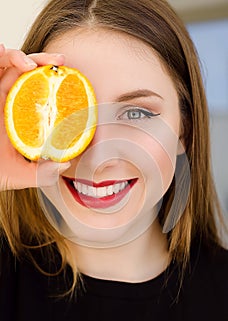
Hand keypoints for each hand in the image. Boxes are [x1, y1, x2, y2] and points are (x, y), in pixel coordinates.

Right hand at [0, 44, 70, 190]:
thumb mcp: (21, 175)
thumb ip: (42, 173)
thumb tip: (65, 165)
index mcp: (23, 118)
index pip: (40, 94)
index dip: (55, 84)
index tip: (71, 79)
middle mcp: (9, 104)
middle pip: (27, 75)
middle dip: (44, 63)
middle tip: (60, 62)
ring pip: (8, 67)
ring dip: (20, 57)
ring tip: (31, 63)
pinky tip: (1, 51)